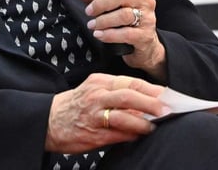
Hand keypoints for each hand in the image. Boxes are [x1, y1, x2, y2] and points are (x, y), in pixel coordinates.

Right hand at [46, 73, 167, 153]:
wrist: (48, 121)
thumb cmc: (76, 105)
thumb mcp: (95, 91)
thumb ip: (118, 94)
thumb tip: (147, 103)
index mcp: (100, 82)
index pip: (132, 82)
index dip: (152, 89)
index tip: (168, 95)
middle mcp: (97, 95)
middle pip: (129, 95)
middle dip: (152, 102)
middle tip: (168, 109)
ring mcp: (94, 114)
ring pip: (123, 115)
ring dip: (143, 121)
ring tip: (154, 125)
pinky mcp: (92, 133)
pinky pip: (116, 134)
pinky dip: (130, 134)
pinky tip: (139, 135)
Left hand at [68, 0, 166, 78]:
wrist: (143, 45)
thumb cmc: (125, 20)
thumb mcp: (108, 4)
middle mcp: (145, 0)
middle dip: (101, 3)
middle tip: (89, 11)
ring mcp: (148, 18)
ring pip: (124, 15)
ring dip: (103, 20)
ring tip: (92, 24)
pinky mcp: (145, 35)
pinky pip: (126, 33)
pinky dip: (109, 34)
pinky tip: (99, 34)